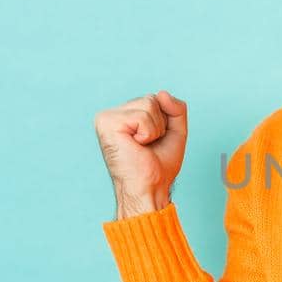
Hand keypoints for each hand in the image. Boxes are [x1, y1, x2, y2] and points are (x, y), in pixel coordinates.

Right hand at [94, 90, 187, 215]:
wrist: (149, 188)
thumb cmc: (158, 166)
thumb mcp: (175, 131)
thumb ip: (176, 109)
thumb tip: (162, 93)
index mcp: (125, 115)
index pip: (156, 99)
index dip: (165, 121)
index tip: (153, 142)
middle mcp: (113, 114)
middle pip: (152, 98)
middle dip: (160, 124)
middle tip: (148, 146)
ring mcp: (107, 117)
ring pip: (149, 104)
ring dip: (154, 130)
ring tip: (142, 146)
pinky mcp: (106, 122)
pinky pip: (142, 116)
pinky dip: (148, 133)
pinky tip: (136, 145)